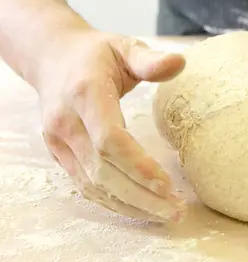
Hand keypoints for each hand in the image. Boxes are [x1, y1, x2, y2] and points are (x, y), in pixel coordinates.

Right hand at [34, 28, 186, 221]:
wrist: (52, 57)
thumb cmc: (96, 53)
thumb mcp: (124, 46)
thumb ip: (149, 59)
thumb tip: (180, 62)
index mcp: (85, 94)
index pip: (109, 140)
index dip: (138, 166)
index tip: (168, 184)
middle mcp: (67, 122)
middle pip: (103, 171)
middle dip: (141, 195)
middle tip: (177, 210)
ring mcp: (59, 141)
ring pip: (93, 184)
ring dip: (130, 204)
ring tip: (166, 215)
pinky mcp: (59, 153)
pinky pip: (85, 185)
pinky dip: (112, 201)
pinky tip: (139, 209)